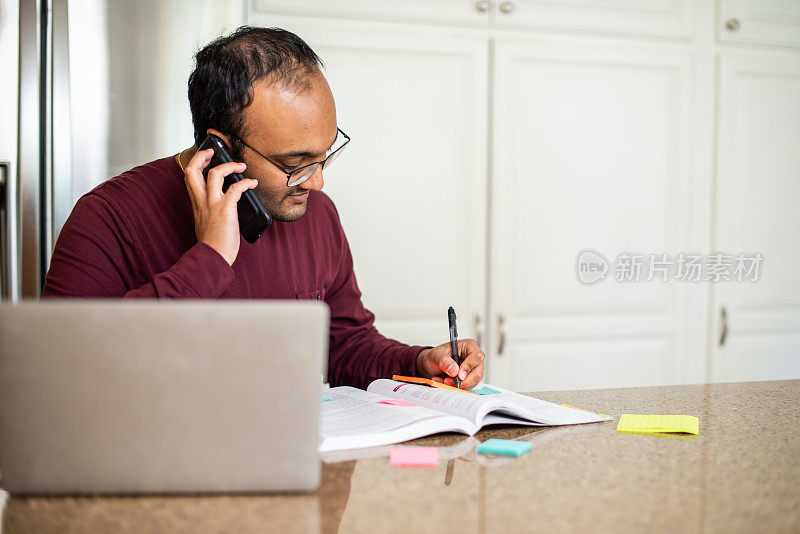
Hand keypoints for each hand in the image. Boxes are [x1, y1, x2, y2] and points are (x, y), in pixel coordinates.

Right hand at [183, 148, 257, 265]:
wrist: (213, 257)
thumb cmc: (213, 244)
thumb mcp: (205, 223)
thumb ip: (209, 211)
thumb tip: (223, 204)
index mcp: (196, 204)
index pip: (189, 177)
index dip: (195, 163)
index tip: (204, 158)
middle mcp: (201, 201)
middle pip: (193, 170)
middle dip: (201, 156)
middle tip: (212, 151)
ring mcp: (213, 204)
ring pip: (214, 174)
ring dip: (229, 166)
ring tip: (240, 165)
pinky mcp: (226, 209)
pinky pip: (235, 189)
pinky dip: (246, 182)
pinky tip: (252, 183)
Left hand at [416, 339, 484, 389]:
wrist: (431, 365)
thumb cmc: (436, 356)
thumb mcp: (436, 355)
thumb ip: (444, 361)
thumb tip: (454, 371)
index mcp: (470, 346)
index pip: (476, 357)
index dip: (468, 367)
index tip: (458, 375)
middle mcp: (474, 359)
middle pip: (477, 373)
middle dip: (463, 381)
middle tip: (448, 381)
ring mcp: (473, 370)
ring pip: (472, 383)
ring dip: (457, 385)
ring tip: (443, 380)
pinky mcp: (470, 380)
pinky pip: (466, 387)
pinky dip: (454, 387)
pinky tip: (444, 382)